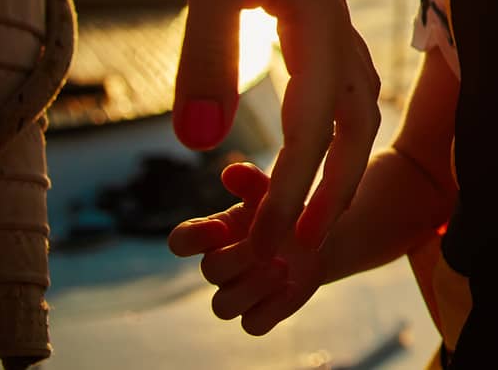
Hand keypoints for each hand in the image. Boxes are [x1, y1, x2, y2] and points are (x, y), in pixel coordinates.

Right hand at [169, 162, 323, 334]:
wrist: (316, 238)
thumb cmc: (283, 210)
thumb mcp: (272, 192)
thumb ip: (251, 183)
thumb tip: (232, 171)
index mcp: (214, 235)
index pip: (181, 241)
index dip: (192, 238)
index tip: (219, 227)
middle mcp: (220, 266)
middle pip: (211, 272)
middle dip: (239, 259)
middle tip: (270, 249)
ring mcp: (239, 292)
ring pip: (224, 307)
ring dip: (251, 290)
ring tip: (282, 268)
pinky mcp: (261, 312)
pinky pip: (253, 325)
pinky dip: (271, 311)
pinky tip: (292, 287)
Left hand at [173, 0, 379, 256]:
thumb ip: (207, 52)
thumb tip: (201, 143)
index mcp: (321, 22)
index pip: (315, 126)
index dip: (296, 192)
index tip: (275, 245)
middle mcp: (337, 27)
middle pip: (352, 129)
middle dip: (329, 196)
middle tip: (297, 256)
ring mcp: (330, 19)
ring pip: (351, 111)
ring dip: (332, 167)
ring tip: (304, 216)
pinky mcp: (312, 13)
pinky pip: (333, 88)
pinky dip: (324, 132)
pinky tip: (299, 147)